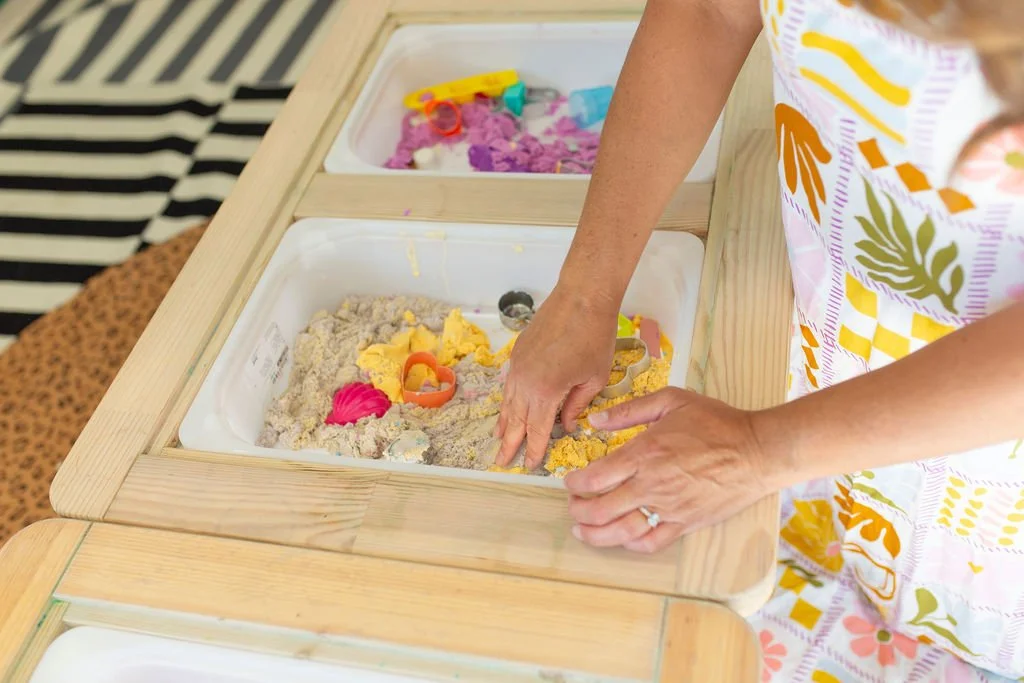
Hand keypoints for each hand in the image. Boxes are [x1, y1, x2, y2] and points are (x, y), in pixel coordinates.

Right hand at [496, 286, 617, 468]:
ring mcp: (517, 366)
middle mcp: (525, 382)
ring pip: (507, 402)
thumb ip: (578, 405)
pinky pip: (508, 384)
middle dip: (509, 443)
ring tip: (500, 439)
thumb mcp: (594, 378)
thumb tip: (567, 425)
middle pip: (515, 420)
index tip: (530, 466)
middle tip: (502, 462)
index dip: (534, 450)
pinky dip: (506, 400)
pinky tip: (506, 408)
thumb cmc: (595, 336)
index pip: (537, 430)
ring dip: (504, 422)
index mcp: (545, 392)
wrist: (581, 297)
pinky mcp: (517, 354)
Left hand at [563, 387, 783, 552]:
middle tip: (572, 507)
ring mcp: (669, 508)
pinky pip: (652, 542)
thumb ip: (630, 410)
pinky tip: (622, 538)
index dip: (575, 484)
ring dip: (596, 535)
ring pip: (621, 532)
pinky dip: (631, 544)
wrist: (757, 450)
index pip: (595, 477)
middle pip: (600, 509)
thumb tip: (596, 421)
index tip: (570, 482)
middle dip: (578, 511)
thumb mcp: (672, 401)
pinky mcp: (686, 523)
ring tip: (583, 531)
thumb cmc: (717, 422)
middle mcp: (652, 484)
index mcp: (644, 453)